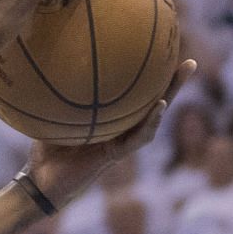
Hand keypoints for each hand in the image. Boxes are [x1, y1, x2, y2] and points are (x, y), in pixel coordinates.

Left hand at [24, 60, 196, 208]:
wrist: (41, 181)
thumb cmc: (44, 150)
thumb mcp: (50, 116)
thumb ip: (56, 96)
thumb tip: (50, 64)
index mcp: (110, 120)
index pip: (134, 95)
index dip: (148, 78)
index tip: (162, 52)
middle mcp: (121, 130)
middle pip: (152, 102)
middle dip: (172, 82)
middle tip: (190, 60)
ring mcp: (122, 142)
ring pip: (153, 117)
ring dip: (171, 95)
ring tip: (183, 72)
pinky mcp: (117, 155)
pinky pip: (138, 137)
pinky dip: (150, 122)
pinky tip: (160, 105)